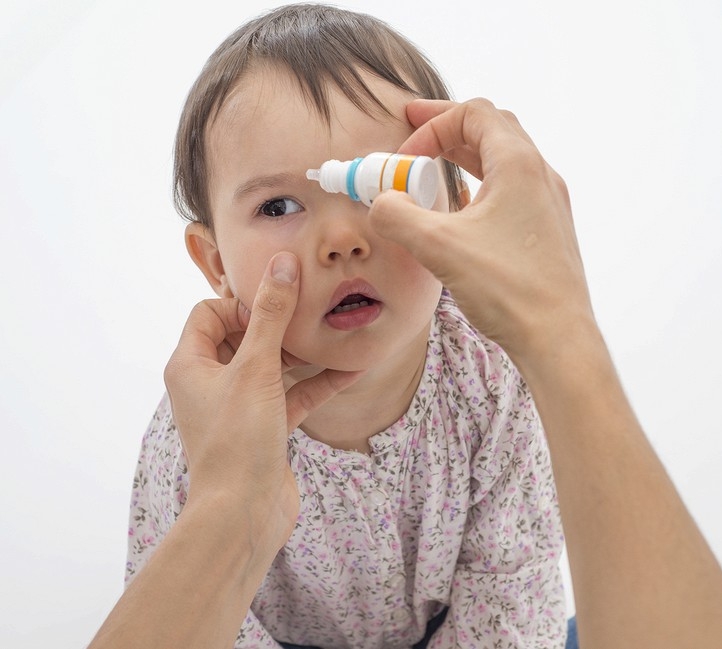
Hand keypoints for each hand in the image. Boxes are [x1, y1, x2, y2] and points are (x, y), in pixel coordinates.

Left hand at [163, 252, 360, 545]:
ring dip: (303, 352)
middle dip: (279, 323)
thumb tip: (282, 263)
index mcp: (191, 365)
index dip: (242, 303)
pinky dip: (317, 383)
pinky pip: (293, 395)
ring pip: (273, 365)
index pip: (209, 312)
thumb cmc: (237, 441)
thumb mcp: (256, 368)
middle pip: (243, 335)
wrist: (243, 515)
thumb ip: (271, 315)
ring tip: (337, 332)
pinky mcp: (265, 429)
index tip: (278, 305)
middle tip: (313, 310)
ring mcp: (239, 407)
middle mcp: (210, 383)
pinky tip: (352, 370)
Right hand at [370, 98, 596, 360]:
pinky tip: (462, 212)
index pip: (474, 113)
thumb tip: (382, 203)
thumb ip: (398, 215)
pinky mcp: (549, 230)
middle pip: (492, 128)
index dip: (432, 124)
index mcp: (519, 165)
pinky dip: (482, 187)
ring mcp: (549, 204)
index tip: (405, 156)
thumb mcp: (438, 247)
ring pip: (504, 160)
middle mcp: (540, 176)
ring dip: (465, 159)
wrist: (558, 338)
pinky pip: (513, 191)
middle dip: (448, 128)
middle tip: (414, 134)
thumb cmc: (509, 289)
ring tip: (432, 172)